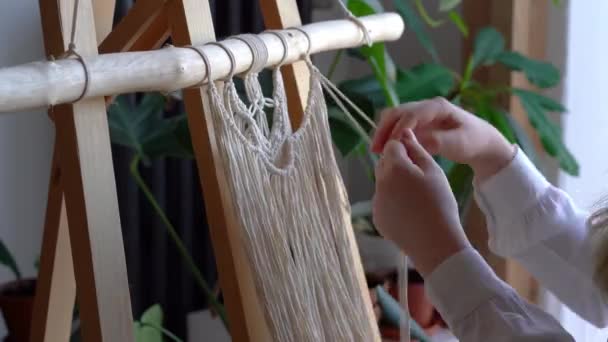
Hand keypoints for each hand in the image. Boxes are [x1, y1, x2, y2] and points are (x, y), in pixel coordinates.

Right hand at [371, 97, 515, 181]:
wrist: (483, 143)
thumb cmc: (474, 141)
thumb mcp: (460, 144)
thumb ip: (438, 142)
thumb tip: (414, 142)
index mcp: (437, 107)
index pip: (411, 114)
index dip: (398, 129)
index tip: (390, 147)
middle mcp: (426, 107)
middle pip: (397, 112)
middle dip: (384, 129)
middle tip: (375, 149)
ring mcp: (421, 115)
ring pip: (395, 119)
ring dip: (384, 133)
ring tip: (377, 152)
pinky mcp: (419, 125)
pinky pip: (399, 128)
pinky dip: (390, 138)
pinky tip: (386, 152)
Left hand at [372, 132, 469, 275]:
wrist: (435, 243)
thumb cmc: (439, 204)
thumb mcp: (434, 172)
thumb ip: (416, 151)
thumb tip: (405, 133)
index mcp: (394, 168)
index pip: (392, 146)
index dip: (405, 149)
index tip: (418, 160)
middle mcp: (379, 182)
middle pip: (384, 163)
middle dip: (397, 165)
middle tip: (419, 178)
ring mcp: (376, 201)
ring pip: (382, 183)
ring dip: (394, 183)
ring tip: (416, 197)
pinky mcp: (377, 217)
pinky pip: (383, 201)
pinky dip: (392, 201)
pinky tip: (409, 211)